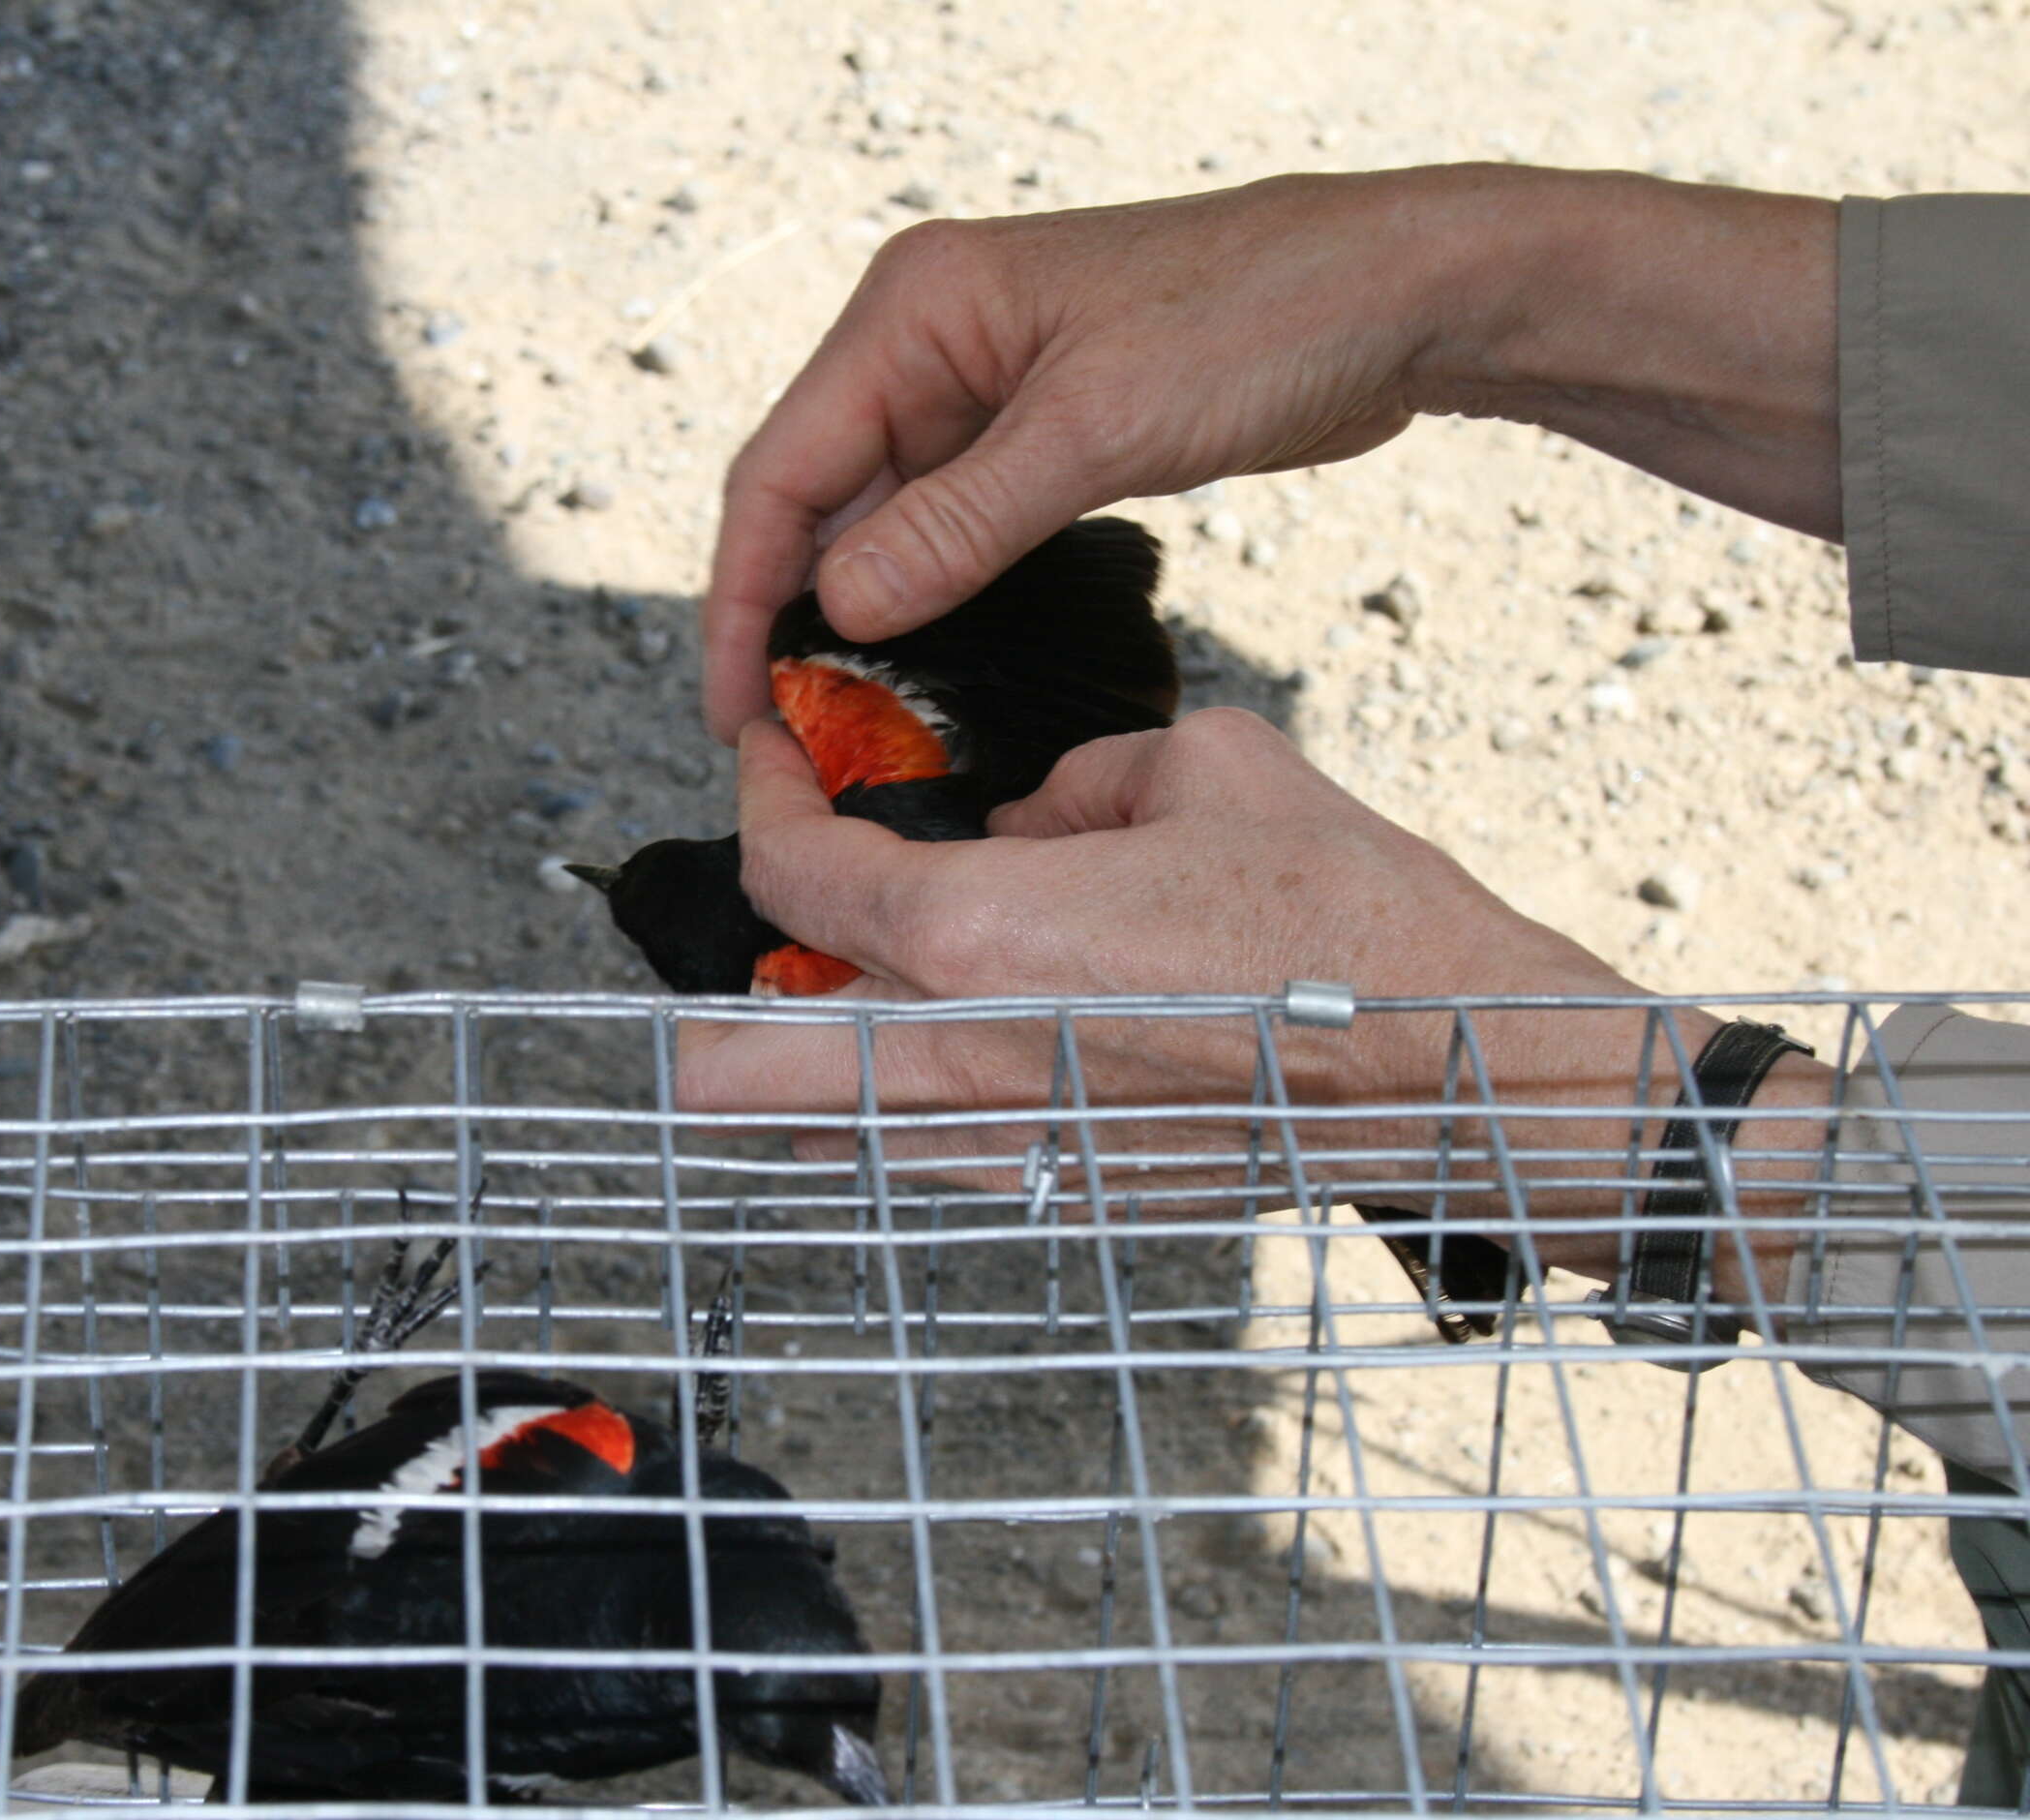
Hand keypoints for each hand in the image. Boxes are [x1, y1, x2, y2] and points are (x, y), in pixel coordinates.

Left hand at [675, 710, 1831, 1290]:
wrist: (1450, 1066)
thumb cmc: (1341, 915)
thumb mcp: (1202, 768)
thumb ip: (1075, 788)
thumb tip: (1030, 824)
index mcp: (975, 933)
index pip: (789, 877)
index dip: (762, 801)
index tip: (774, 765)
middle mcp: (959, 1058)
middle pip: (734, 1073)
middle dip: (713, 1008)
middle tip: (761, 941)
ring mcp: (1006, 1150)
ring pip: (825, 1131)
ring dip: (817, 1061)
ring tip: (872, 992)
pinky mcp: (1065, 1199)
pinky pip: (930, 1159)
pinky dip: (911, 1108)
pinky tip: (982, 1047)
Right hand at [701, 164, 1837, 740]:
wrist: (1394, 294)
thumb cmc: (1261, 317)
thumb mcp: (1097, 428)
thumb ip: (962, 524)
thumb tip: (842, 608)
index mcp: (916, 310)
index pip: (781, 465)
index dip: (743, 593)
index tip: (737, 704)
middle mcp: (929, 342)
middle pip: (815, 496)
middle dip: (789, 615)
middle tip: (786, 736)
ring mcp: (981, 389)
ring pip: (880, 521)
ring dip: (859, 617)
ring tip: (844, 722)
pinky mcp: (1035, 433)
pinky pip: (949, 526)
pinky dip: (929, 597)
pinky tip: (924, 670)